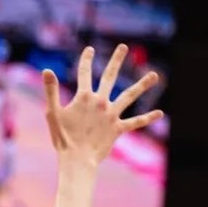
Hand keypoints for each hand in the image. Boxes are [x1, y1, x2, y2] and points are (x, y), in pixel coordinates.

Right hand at [41, 44, 162, 168]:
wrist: (77, 159)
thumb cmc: (62, 137)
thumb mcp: (52, 113)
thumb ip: (51, 90)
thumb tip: (46, 70)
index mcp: (84, 97)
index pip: (84, 73)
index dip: (86, 59)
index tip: (90, 49)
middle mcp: (100, 102)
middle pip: (110, 76)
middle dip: (116, 60)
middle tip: (123, 47)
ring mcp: (111, 115)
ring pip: (129, 96)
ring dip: (142, 85)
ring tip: (154, 76)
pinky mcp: (118, 129)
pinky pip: (135, 122)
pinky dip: (147, 118)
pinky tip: (160, 113)